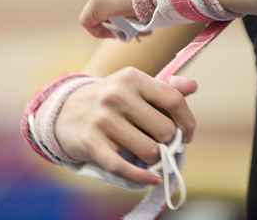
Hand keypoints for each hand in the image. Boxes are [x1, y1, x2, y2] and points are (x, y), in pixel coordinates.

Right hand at [55, 67, 197, 184]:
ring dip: (153, 159)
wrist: (64, 111)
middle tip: (160, 144)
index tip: (187, 134)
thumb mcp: (134, 87)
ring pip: (149, 151)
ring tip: (146, 154)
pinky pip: (124, 167)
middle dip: (168, 142)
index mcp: (132, 78)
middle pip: (164, 129)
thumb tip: (193, 86)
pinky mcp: (91, 143)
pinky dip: (142, 177)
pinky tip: (151, 178)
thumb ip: (165, 88)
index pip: (173, 99)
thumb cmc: (110, 101)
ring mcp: (102, 119)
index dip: (187, 121)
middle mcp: (117, 95)